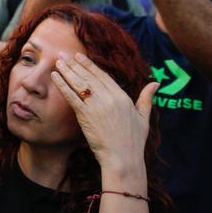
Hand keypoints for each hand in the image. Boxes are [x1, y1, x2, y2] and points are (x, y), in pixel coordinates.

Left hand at [50, 52, 156, 175]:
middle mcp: (109, 98)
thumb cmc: (133, 142)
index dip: (90, 65)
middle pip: (89, 76)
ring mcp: (96, 106)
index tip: (80, 56)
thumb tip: (155, 83)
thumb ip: (147, 98)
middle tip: (63, 53)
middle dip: (74, 64)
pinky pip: (71, 96)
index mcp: (122, 97)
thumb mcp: (143, 117)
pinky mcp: (85, 115)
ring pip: (79, 83)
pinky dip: (62, 85)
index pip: (103, 76)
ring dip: (67, 71)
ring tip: (57, 61)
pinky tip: (55, 76)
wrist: (123, 159)